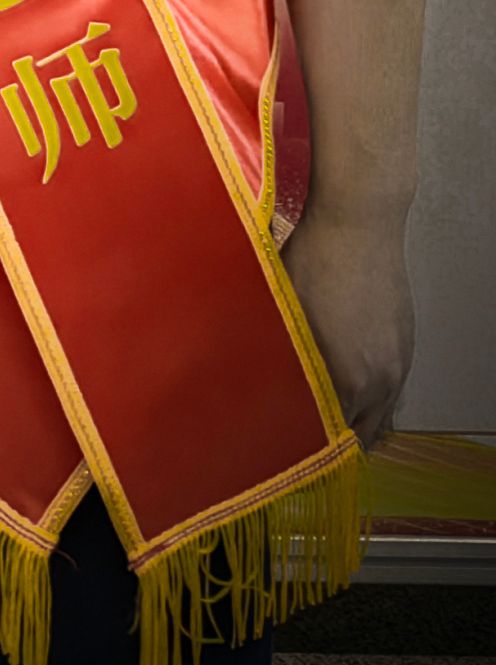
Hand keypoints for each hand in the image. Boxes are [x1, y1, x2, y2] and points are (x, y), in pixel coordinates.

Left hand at [281, 202, 414, 448]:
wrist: (360, 221)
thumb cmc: (313, 259)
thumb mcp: (283, 310)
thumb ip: (278, 357)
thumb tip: (259, 387)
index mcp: (348, 377)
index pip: (329, 437)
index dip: (304, 443)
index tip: (282, 443)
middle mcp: (380, 379)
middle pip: (358, 434)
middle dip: (331, 439)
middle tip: (301, 437)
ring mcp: (397, 363)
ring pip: (379, 415)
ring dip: (354, 419)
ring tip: (323, 416)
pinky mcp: (405, 345)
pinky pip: (391, 390)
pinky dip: (371, 398)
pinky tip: (347, 387)